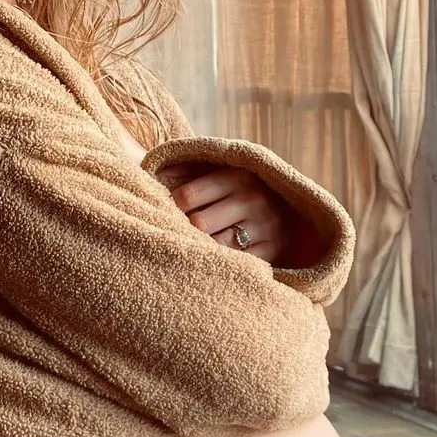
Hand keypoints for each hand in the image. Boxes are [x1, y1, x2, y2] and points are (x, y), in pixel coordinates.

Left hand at [163, 163, 295, 264]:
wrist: (293, 213)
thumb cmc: (242, 194)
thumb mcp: (226, 175)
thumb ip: (192, 173)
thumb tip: (143, 172)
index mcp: (237, 176)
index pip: (186, 196)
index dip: (169, 208)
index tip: (165, 214)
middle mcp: (253, 200)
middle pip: (198, 224)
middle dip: (183, 231)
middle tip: (174, 235)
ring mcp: (265, 227)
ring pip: (215, 246)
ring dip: (199, 249)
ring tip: (189, 249)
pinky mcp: (272, 251)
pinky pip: (235, 263)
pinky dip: (220, 264)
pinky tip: (212, 261)